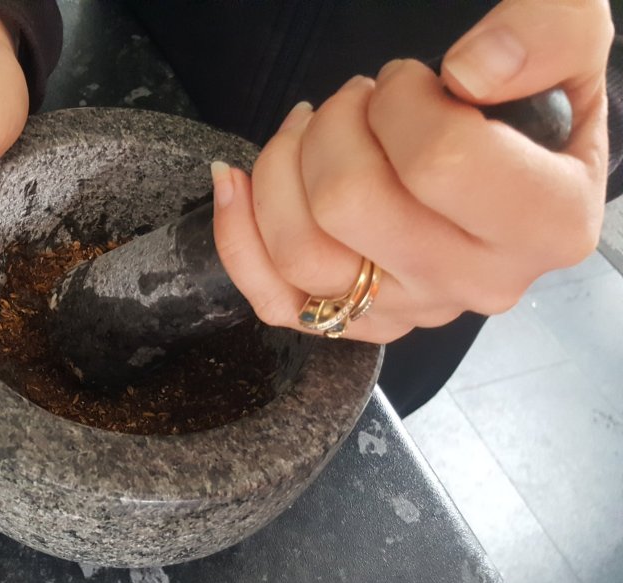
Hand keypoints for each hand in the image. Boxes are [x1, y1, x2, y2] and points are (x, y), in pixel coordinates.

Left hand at [212, 0, 611, 342]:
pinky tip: (233, 178)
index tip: (407, 81)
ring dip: (281, 167)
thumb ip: (544, 38)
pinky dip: (238, 235)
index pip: (438, 162)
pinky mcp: (357, 318)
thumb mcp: (573, 39)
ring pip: (300, 251)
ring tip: (310, 126)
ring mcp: (411, 308)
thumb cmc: (534, 103)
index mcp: (546, 220)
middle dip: (333, 126)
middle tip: (355, 99)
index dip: (399, 102)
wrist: (526, 163)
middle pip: (349, 205)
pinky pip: (273, 299)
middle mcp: (478, 279)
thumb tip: (467, 76)